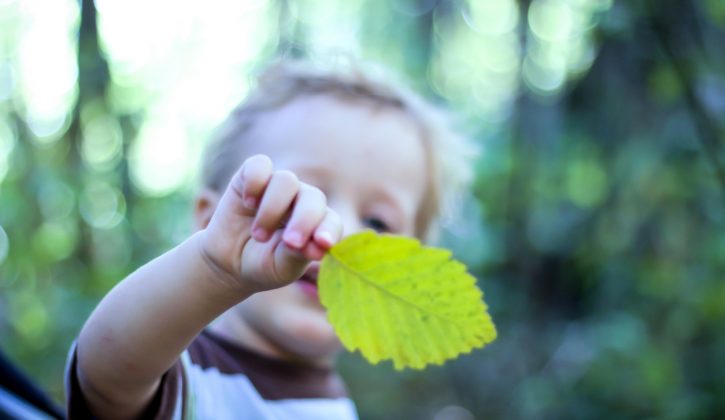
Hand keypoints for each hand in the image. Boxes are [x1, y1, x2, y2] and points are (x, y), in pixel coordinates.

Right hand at [200, 155, 341, 292]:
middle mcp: (301, 201)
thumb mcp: (280, 268)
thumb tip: (315, 247)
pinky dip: (255, 182)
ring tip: (259, 235)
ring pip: (286, 181)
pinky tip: (248, 203)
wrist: (227, 261)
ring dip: (272, 210)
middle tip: (290, 243)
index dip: (329, 229)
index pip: (331, 220)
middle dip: (304, 220)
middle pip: (313, 197)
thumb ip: (297, 257)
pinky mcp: (251, 176)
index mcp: (317, 224)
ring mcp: (277, 187)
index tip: (323, 243)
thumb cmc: (262, 265)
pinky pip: (259, 164)